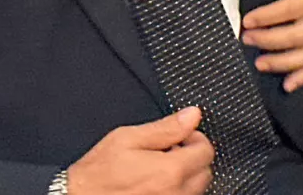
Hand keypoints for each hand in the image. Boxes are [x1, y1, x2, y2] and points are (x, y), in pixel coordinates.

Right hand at [66, 107, 213, 194]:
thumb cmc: (96, 172)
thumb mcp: (127, 139)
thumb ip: (166, 127)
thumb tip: (193, 115)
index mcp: (170, 171)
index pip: (206, 151)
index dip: (194, 138)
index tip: (180, 137)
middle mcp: (174, 194)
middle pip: (204, 172)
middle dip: (191, 158)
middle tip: (167, 153)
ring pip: (195, 189)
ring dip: (184, 176)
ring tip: (157, 170)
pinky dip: (174, 190)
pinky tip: (154, 185)